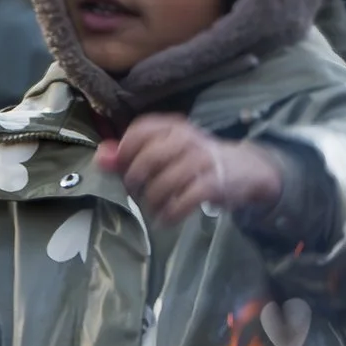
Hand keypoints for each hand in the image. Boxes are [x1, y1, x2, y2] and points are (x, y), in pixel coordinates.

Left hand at [97, 116, 284, 222]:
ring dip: (152, 201)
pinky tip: (167, 218)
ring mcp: (201, 161)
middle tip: (135, 192)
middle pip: (148, 159)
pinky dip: (170, 214)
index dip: (125, 151)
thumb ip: (130, 154)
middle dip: (135, 180)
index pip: (140, 131)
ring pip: (163, 183)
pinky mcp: (212, 184)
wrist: (246, 169)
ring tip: (153, 208)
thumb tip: (100, 158)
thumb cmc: (196, 159)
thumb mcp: (166, 151)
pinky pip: (183, 201)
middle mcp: (186, 139)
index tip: (123, 168)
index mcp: (172, 126)